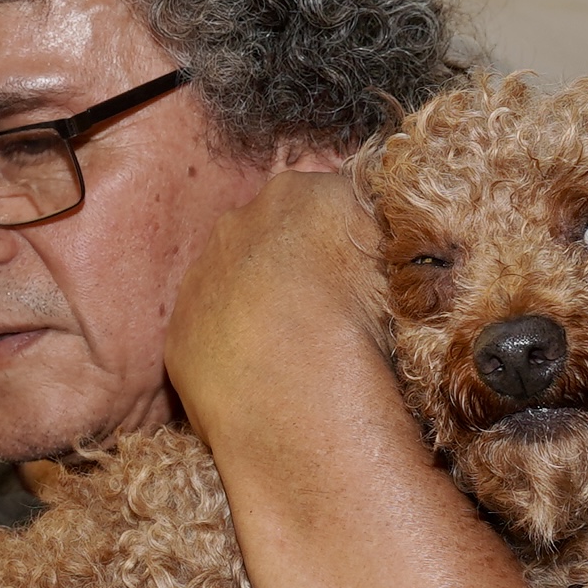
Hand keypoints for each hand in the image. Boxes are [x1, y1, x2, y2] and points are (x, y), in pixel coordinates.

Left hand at [161, 167, 384, 441]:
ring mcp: (201, 276)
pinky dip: (227, 349)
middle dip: (292, 267)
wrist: (303, 395)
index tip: (361, 277)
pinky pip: (205, 333)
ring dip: (254, 308)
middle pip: (271, 237)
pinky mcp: (178, 331)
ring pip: (230, 283)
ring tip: (291, 353)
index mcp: (302, 193)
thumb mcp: (409, 261)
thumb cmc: (371, 326)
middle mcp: (240, 222)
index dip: (346, 243)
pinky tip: (258, 378)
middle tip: (325, 314)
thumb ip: (391, 235)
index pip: (326, 204)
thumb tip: (396, 234)